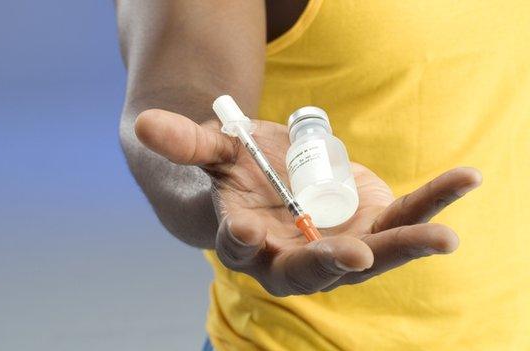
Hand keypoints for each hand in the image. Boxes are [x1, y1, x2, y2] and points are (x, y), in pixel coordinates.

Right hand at [134, 109, 481, 295]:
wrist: (269, 181)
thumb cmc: (234, 169)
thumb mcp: (212, 150)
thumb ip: (185, 141)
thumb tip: (143, 122)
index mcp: (245, 239)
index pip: (240, 248)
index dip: (243, 243)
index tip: (251, 233)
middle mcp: (290, 255)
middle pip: (309, 270)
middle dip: (330, 263)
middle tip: (353, 255)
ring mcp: (333, 245)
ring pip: (369, 254)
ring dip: (404, 246)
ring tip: (442, 236)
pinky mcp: (369, 225)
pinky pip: (402, 218)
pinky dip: (432, 203)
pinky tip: (463, 179)